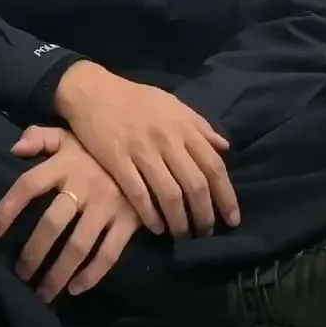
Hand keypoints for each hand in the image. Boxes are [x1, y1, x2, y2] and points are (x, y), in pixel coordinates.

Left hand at [0, 125, 141, 301]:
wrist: (148, 149)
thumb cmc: (99, 148)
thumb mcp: (70, 134)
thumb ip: (41, 137)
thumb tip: (13, 148)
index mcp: (64, 164)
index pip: (28, 186)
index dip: (7, 210)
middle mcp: (83, 186)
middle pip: (52, 224)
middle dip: (33, 254)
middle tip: (20, 275)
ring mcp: (107, 206)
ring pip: (78, 246)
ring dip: (58, 273)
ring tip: (43, 293)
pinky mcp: (128, 222)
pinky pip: (108, 254)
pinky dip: (91, 276)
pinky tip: (75, 289)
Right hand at [54, 63, 239, 238]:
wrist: (92, 90)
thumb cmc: (135, 98)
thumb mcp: (172, 104)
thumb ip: (199, 126)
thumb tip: (225, 147)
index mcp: (183, 126)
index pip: (214, 166)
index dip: (226, 196)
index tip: (233, 220)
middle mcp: (167, 139)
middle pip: (195, 185)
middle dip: (204, 215)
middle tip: (206, 234)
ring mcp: (141, 150)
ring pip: (170, 194)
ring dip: (180, 221)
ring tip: (183, 236)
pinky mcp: (116, 159)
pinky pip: (138, 193)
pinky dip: (150, 215)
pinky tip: (156, 228)